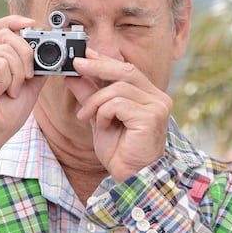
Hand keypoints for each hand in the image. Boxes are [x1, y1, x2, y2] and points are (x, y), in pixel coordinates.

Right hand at [0, 15, 45, 173]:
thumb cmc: (2, 117)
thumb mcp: (27, 89)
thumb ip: (35, 70)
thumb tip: (50, 54)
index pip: (0, 27)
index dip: (16, 21)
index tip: (33, 25)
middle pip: (8, 34)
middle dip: (27, 55)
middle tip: (25, 79)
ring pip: (7, 50)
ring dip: (17, 75)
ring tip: (8, 92)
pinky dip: (6, 81)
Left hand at [68, 49, 172, 181]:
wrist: (130, 177)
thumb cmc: (120, 152)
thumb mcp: (99, 118)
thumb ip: (90, 96)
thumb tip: (73, 75)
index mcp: (149, 96)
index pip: (127, 70)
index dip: (105, 60)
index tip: (84, 55)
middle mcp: (158, 98)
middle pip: (126, 70)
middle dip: (98, 66)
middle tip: (76, 65)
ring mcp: (157, 107)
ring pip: (118, 88)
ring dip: (95, 101)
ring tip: (86, 116)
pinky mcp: (151, 118)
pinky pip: (119, 104)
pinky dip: (103, 113)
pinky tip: (102, 126)